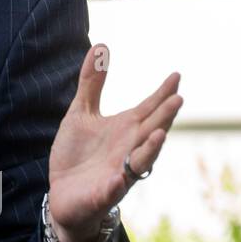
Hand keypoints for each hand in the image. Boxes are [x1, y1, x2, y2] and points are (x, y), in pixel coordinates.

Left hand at [47, 43, 181, 241]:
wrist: (62, 194)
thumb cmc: (77, 154)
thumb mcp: (81, 113)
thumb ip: (92, 84)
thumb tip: (100, 47)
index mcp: (125, 128)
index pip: (149, 108)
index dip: (162, 93)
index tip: (176, 75)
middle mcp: (129, 148)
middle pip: (151, 130)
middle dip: (164, 116)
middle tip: (178, 98)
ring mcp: (120, 171)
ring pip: (142, 159)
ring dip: (152, 147)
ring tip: (161, 132)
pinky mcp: (105, 192)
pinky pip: (116, 187)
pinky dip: (121, 180)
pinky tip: (121, 176)